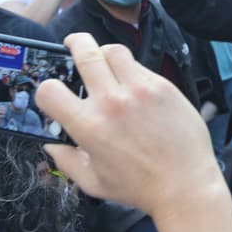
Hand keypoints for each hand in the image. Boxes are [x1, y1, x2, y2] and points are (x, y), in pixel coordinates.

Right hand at [39, 34, 221, 218]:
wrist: (186, 185)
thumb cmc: (140, 188)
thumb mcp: (92, 182)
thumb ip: (66, 161)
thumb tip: (51, 144)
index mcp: (89, 126)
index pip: (49, 90)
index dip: (46, 89)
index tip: (54, 92)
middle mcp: (112, 102)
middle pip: (84, 52)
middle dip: (74, 44)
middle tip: (74, 44)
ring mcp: (140, 90)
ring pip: (114, 51)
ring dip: (105, 53)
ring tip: (105, 61)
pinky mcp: (164, 87)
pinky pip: (141, 66)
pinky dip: (132, 70)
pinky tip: (133, 85)